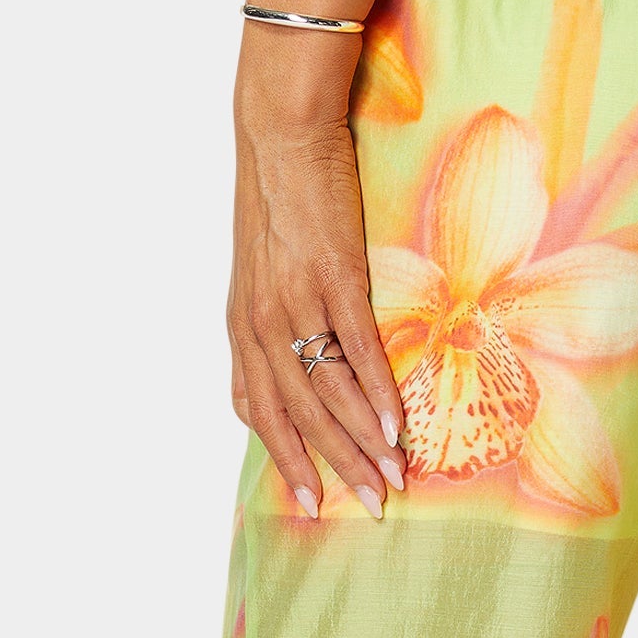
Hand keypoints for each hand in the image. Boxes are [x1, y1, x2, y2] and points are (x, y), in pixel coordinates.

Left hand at [227, 31, 406, 519]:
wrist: (281, 129)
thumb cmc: (278, 198)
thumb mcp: (264, 270)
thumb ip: (278, 320)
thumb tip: (306, 363)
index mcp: (243, 326)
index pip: (259, 410)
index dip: (285, 458)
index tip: (310, 501)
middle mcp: (261, 323)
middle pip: (296, 415)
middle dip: (332, 467)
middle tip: (368, 507)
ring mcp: (296, 301)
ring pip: (325, 393)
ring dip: (361, 442)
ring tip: (392, 477)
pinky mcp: (332, 276)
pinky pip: (355, 349)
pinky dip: (374, 393)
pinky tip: (394, 425)